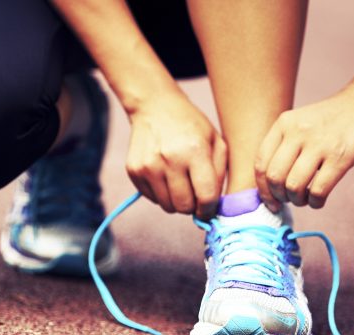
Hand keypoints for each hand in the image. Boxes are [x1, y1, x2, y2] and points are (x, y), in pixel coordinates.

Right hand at [125, 91, 226, 218]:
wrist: (155, 106)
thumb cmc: (191, 126)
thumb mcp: (216, 142)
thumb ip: (220, 175)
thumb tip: (214, 207)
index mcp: (194, 151)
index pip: (206, 196)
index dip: (210, 209)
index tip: (209, 208)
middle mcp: (169, 159)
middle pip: (184, 206)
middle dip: (192, 205)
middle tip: (194, 193)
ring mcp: (148, 166)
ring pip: (167, 206)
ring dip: (176, 200)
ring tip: (179, 181)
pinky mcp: (134, 170)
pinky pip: (152, 199)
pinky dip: (161, 193)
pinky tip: (164, 174)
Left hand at [255, 86, 353, 209]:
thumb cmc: (330, 120)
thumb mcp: (299, 122)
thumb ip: (282, 146)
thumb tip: (269, 186)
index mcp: (284, 124)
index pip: (261, 163)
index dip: (263, 189)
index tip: (270, 201)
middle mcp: (298, 132)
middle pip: (275, 177)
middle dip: (279, 196)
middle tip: (289, 199)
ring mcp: (319, 144)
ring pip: (294, 187)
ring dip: (297, 201)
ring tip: (304, 198)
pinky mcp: (340, 157)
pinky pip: (318, 191)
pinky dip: (315, 202)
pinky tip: (318, 199)